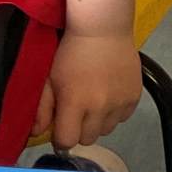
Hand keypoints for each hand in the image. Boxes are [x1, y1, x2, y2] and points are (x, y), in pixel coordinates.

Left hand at [36, 32, 141, 149]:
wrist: (103, 30)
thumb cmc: (71, 52)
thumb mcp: (48, 78)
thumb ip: (41, 109)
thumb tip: (37, 132)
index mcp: (75, 103)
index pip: (68, 141)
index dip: (61, 138)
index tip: (60, 129)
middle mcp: (100, 107)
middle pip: (88, 139)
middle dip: (79, 129)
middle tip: (76, 111)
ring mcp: (120, 103)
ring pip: (106, 130)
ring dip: (98, 122)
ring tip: (94, 102)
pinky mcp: (134, 97)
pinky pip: (123, 118)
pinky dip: (114, 112)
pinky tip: (108, 95)